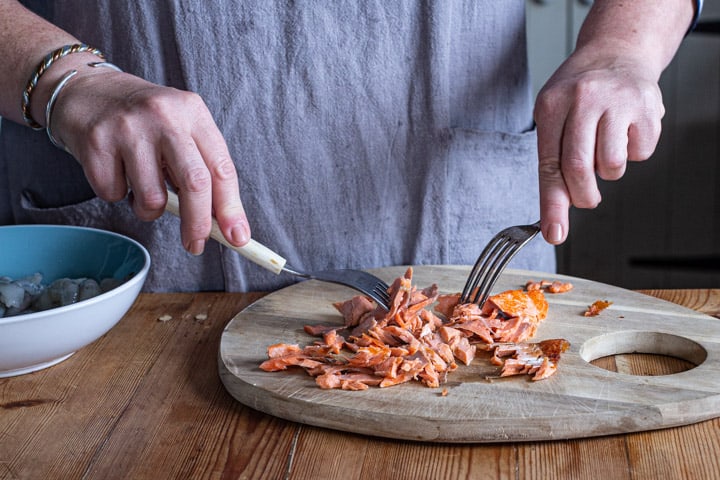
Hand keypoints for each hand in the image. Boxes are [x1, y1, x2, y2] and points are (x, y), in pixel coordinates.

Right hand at [50, 65, 249, 254]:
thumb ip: (201, 168)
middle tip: (196, 243)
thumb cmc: (143, 120)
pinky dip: (117, 194)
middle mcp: (164, 116)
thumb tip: (222, 222)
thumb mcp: (180, 130)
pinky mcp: (96, 142)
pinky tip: (116, 171)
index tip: (238, 237)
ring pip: (152, 199)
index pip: (221, 168)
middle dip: (199, 224)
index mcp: (193, 112)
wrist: (86, 89)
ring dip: (149, 209)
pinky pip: (114, 194)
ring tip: (142, 187)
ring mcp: (128, 128)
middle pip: (194, 183)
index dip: (232, 208)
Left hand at [534, 50, 664, 244]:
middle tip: (586, 199)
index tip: (554, 234)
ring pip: (612, 166)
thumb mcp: (553, 116)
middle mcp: (584, 98)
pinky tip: (625, 131)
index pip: (549, 164)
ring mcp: (619, 101)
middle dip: (582, 196)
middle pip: (579, 168)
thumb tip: (556, 216)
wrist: (616, 52)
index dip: (552, 204)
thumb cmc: (578, 94)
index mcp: (553, 104)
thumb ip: (552, 162)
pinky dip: (632, 153)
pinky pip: (639, 154)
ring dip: (608, 171)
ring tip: (605, 147)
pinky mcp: (648, 107)